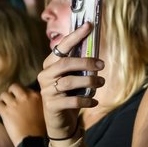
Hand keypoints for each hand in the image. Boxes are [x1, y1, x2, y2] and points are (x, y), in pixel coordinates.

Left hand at [0, 84, 46, 145]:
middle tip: (12, 99)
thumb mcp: (46, 112)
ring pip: (4, 94)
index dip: (22, 93)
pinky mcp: (5, 112)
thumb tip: (33, 100)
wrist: (33, 140)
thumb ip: (39, 103)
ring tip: (5, 105)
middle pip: (14, 86)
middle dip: (11, 92)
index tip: (22, 100)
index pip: (26, 88)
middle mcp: (25, 97)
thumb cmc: (42, 129)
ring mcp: (14, 104)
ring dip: (4, 99)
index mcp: (36, 96)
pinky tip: (0, 109)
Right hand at [36, 23, 103, 138]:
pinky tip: (95, 101)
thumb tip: (97, 53)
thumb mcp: (75, 77)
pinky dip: (86, 100)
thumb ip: (81, 66)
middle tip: (102, 65)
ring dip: (89, 81)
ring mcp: (47, 90)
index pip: (62, 46)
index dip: (75, 35)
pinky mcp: (51, 105)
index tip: (89, 25)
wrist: (60, 121)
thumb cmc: (70, 94)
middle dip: (86, 62)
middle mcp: (45, 75)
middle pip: (65, 63)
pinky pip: (72, 101)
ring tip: (101, 82)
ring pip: (69, 81)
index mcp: (50, 64)